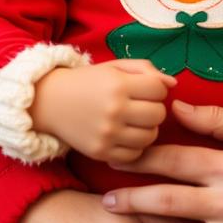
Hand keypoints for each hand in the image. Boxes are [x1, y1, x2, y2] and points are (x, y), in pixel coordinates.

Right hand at [31, 60, 175, 163]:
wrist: (50, 102)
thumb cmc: (88, 81)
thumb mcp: (114, 67)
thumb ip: (145, 69)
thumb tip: (173, 83)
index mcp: (118, 84)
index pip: (159, 89)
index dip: (155, 88)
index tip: (144, 89)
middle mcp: (114, 110)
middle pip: (158, 114)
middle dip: (153, 108)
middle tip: (140, 106)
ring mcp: (107, 134)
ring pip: (150, 137)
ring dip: (146, 128)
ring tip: (133, 121)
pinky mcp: (101, 153)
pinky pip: (135, 155)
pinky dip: (134, 147)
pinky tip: (124, 135)